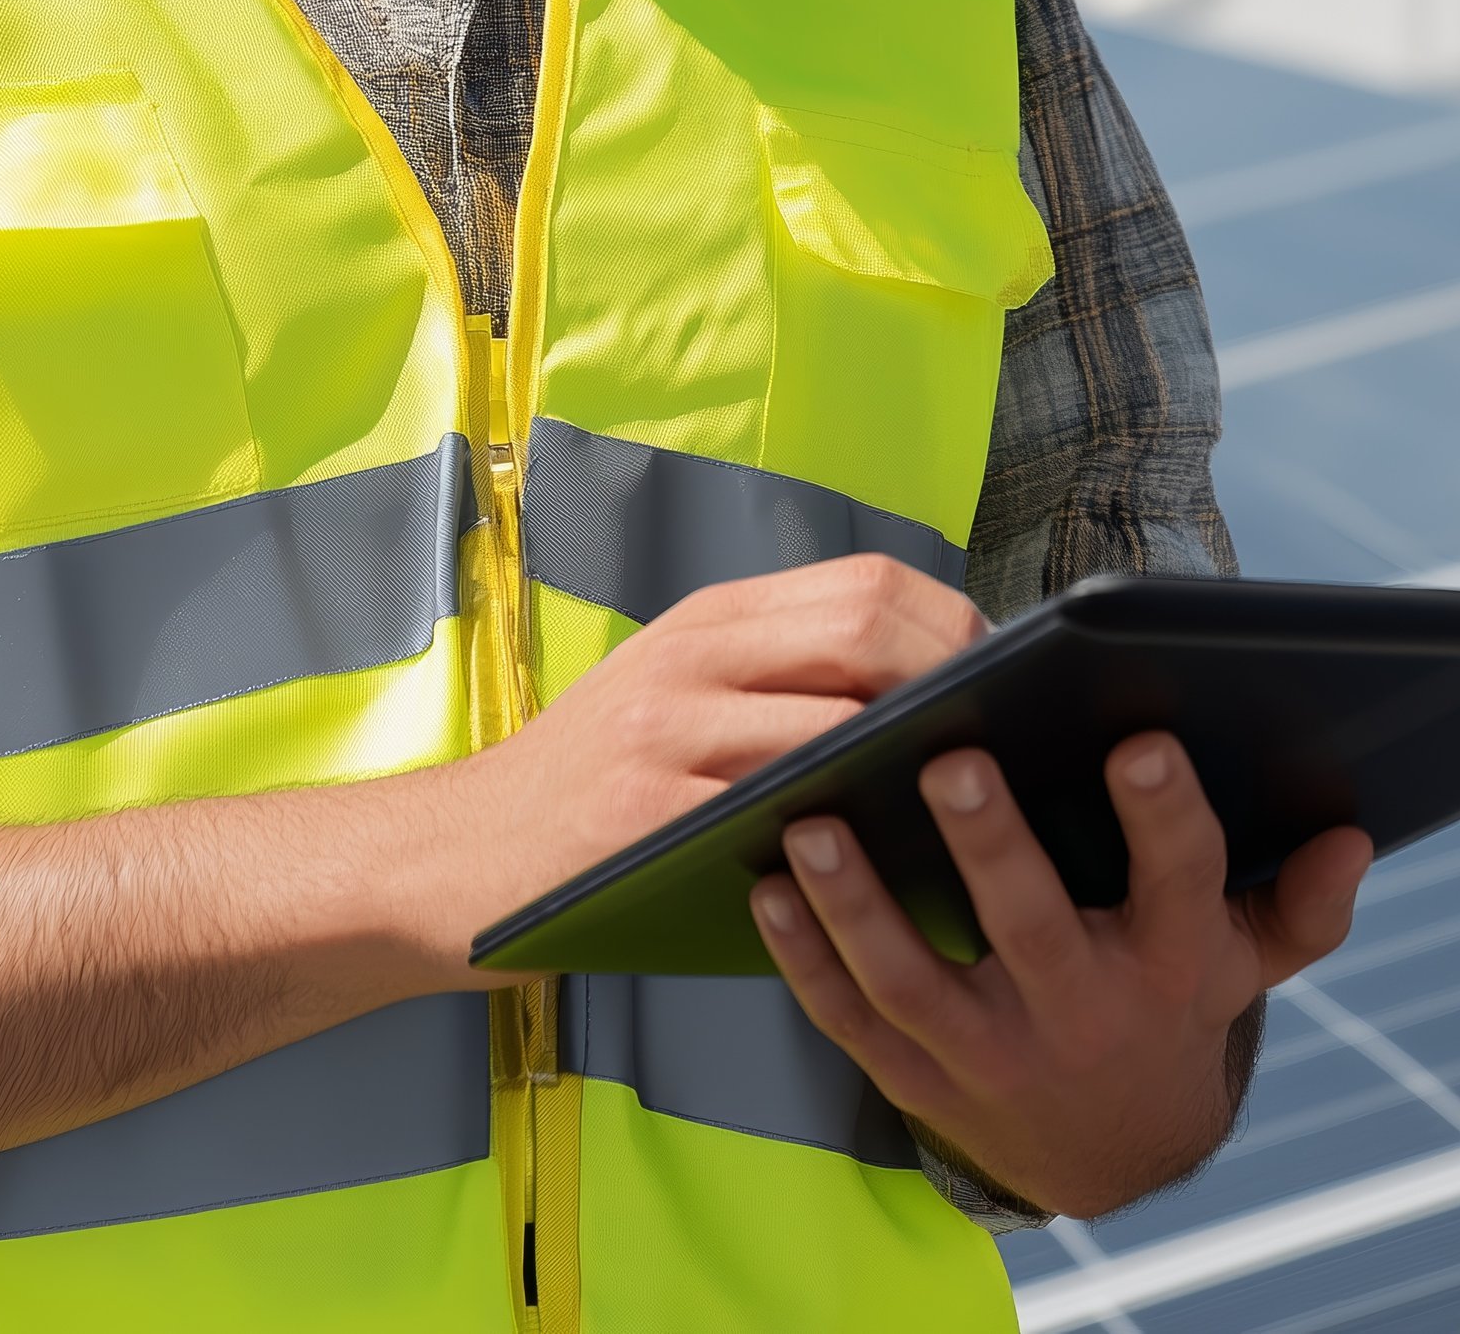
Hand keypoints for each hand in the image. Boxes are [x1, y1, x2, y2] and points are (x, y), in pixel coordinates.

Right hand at [432, 553, 983, 974]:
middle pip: (866, 634)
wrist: (451, 858)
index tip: (1007, 682)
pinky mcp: (638, 818)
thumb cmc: (588, 790)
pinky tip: (881, 874)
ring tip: (967, 810)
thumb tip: (929, 705)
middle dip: (956, 687)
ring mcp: (660, 735)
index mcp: (709, 622)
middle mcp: (689, 659)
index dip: (956, 627)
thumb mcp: (677, 699)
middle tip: (1008, 749)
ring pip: (831, 724)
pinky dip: (836, 842)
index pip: (867, 585)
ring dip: (913, 769)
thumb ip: (779, 682)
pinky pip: (768, 819)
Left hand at [752, 732, 1369, 1219]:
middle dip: (993, 846)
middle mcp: (1084, 1008)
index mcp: (1172, 961)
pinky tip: (764, 890)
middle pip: (1034, 925)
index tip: (1140, 740)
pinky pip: (850, 1019)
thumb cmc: (1170, 1008)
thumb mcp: (1245, 962)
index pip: (1179, 882)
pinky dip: (801, 960)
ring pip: (917, 979)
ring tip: (813, 823)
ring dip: (860, 904)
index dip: (1164, 815)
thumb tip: (1352, 837)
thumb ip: (1300, 906)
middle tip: (952, 759)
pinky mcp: (916, 1073)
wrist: (1109, 1150)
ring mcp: (992, 1050)